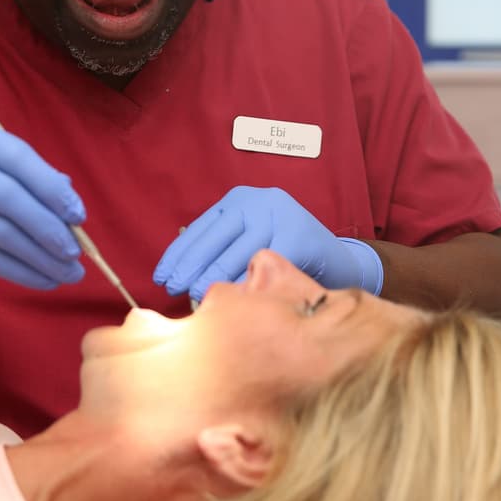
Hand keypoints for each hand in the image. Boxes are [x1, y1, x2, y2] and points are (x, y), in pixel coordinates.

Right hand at [0, 108, 85, 288]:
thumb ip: (8, 162)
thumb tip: (63, 192)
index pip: (20, 158)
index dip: (52, 187)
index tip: (77, 213)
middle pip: (13, 200)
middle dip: (49, 229)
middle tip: (75, 251)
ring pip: (2, 234)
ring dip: (40, 257)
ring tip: (67, 272)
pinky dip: (17, 270)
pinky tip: (41, 279)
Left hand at [153, 186, 383, 302]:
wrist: (339, 260)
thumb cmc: (286, 255)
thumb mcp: (250, 239)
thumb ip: (221, 248)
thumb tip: (179, 272)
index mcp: (240, 200)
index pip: (200, 228)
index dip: (178, 253)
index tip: (161, 275)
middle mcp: (257, 201)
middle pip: (213, 239)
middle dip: (189, 268)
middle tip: (174, 289)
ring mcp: (278, 215)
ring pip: (234, 254)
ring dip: (213, 279)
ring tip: (196, 297)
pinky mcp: (297, 235)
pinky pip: (261, 265)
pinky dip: (244, 285)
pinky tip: (231, 300)